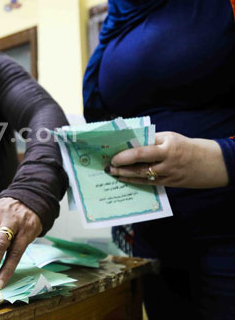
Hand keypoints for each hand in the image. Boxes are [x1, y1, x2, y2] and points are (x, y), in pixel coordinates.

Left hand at [107, 132, 227, 187]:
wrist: (211, 163)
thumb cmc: (186, 146)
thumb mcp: (170, 137)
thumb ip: (151, 140)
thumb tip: (130, 142)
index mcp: (167, 146)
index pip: (142, 151)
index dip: (126, 155)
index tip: (113, 157)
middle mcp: (167, 162)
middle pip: (140, 166)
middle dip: (121, 167)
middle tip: (108, 167)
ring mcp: (168, 174)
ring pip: (142, 176)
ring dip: (125, 175)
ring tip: (112, 173)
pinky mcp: (169, 183)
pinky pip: (148, 183)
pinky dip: (135, 181)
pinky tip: (125, 179)